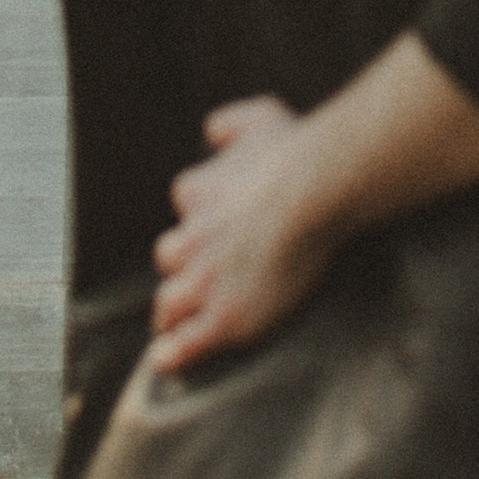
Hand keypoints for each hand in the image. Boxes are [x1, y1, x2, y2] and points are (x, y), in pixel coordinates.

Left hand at [149, 95, 334, 373]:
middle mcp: (190, 238)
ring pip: (170, 302)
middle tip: (197, 279)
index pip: (185, 207)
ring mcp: (205, 281)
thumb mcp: (257, 118)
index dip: (200, 218)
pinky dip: (175, 353)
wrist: (311, 191)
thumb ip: (231, 123)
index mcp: (197, 192)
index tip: (214, 226)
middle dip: (181, 268)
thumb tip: (213, 130)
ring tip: (176, 326)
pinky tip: (166, 360)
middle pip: (170, 258)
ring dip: (173, 312)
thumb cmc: (291, 152)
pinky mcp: (224, 316)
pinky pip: (187, 343)